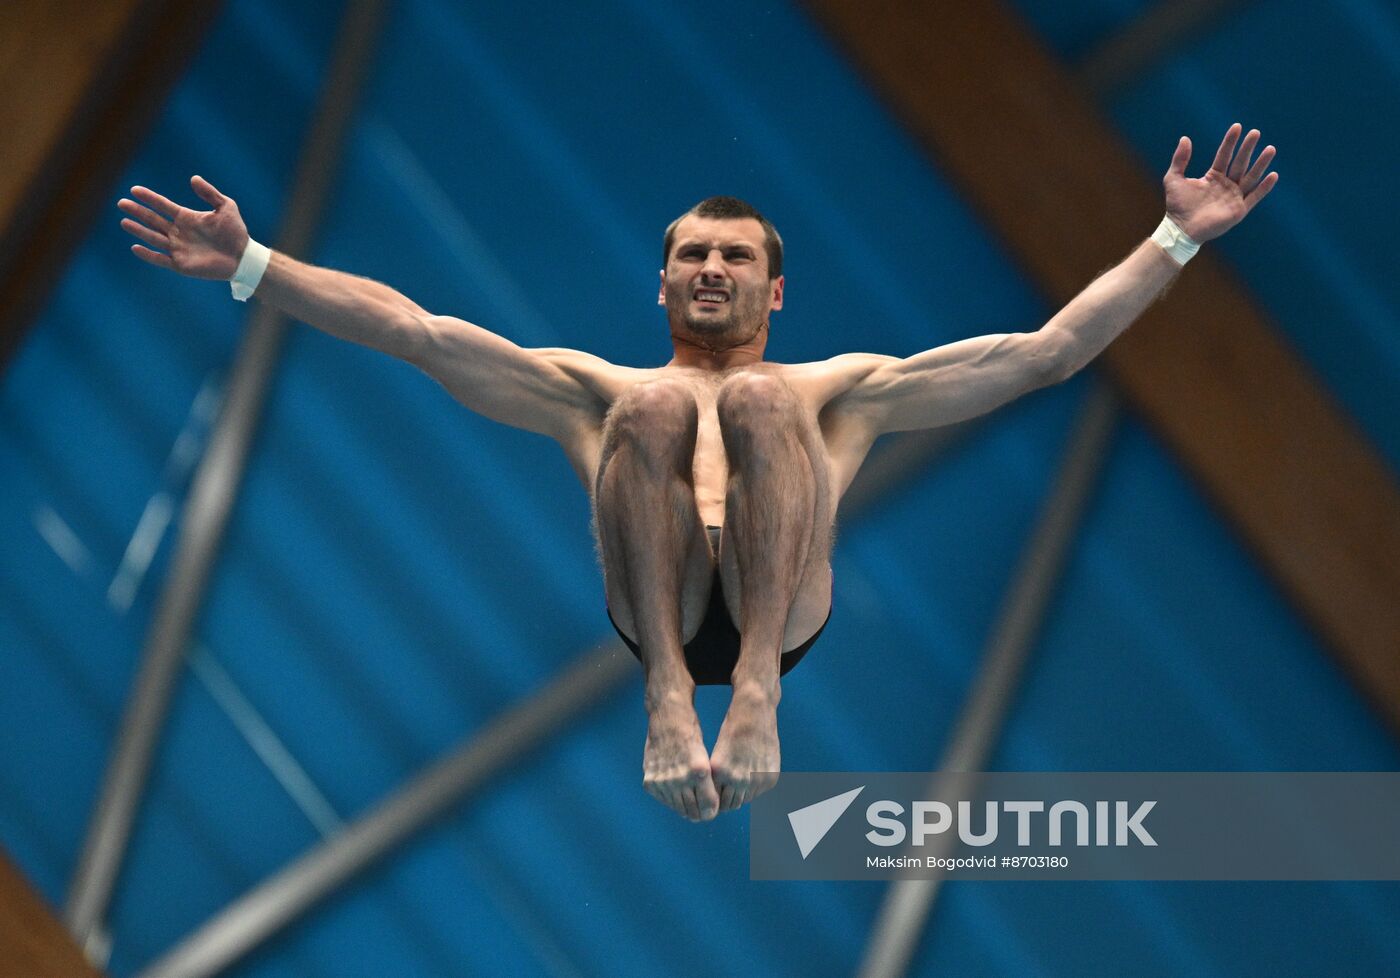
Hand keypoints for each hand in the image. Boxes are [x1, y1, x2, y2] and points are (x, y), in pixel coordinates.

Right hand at [118, 176, 250, 279]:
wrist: (243, 257)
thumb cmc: (236, 232)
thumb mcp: (226, 207)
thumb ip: (210, 193)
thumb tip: (193, 178)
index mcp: (186, 218)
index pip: (163, 205)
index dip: (149, 198)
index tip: (134, 190)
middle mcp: (179, 232)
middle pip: (153, 220)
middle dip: (138, 212)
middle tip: (122, 203)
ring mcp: (179, 249)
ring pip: (153, 238)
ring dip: (139, 230)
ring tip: (124, 221)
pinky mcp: (181, 264)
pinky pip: (161, 259)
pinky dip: (148, 255)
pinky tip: (135, 247)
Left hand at [1163, 123, 1277, 242]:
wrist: (1180, 229)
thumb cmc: (1176, 206)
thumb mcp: (1174, 178)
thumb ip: (1180, 159)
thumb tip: (1185, 138)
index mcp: (1213, 177)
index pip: (1224, 155)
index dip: (1230, 142)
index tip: (1237, 126)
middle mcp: (1226, 185)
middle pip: (1240, 163)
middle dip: (1247, 148)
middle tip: (1255, 132)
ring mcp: (1234, 197)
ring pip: (1251, 177)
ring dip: (1261, 163)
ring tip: (1270, 148)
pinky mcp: (1239, 210)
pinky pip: (1254, 197)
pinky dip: (1264, 187)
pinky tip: (1273, 175)